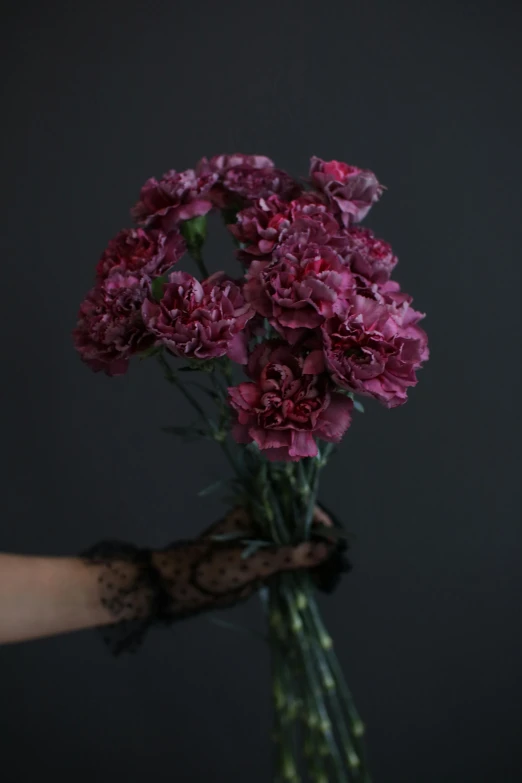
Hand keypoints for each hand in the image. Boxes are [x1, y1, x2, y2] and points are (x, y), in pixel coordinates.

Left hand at [150, 506, 334, 616]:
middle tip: (336, 560)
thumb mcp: (256, 561)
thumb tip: (326, 550)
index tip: (334, 541)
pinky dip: (303, 569)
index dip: (319, 522)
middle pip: (301, 525)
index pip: (298, 507)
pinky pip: (290, 561)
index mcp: (259, 509)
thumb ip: (291, 555)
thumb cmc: (215, 566)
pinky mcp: (264, 562)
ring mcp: (265, 542)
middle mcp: (265, 522)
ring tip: (330, 573)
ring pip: (298, 544)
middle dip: (320, 541)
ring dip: (313, 557)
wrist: (186, 588)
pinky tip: (317, 580)